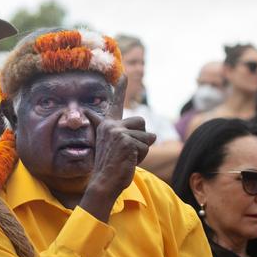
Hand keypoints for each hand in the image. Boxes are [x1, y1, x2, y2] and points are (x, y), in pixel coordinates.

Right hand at [79, 75, 155, 221]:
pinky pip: (145, 146)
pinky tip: (128, 161)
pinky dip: (142, 156)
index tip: (124, 74)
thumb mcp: (116, 148)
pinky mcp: (125, 140)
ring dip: (143, 149)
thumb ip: (127, 136)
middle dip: (142, 137)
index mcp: (107, 125)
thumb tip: (152, 133)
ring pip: (146, 136)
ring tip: (128, 158)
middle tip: (128, 152)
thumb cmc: (112, 168)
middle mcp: (111, 125)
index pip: (116, 103)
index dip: (121, 88)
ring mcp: (117, 132)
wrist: (104, 182)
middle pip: (141, 122)